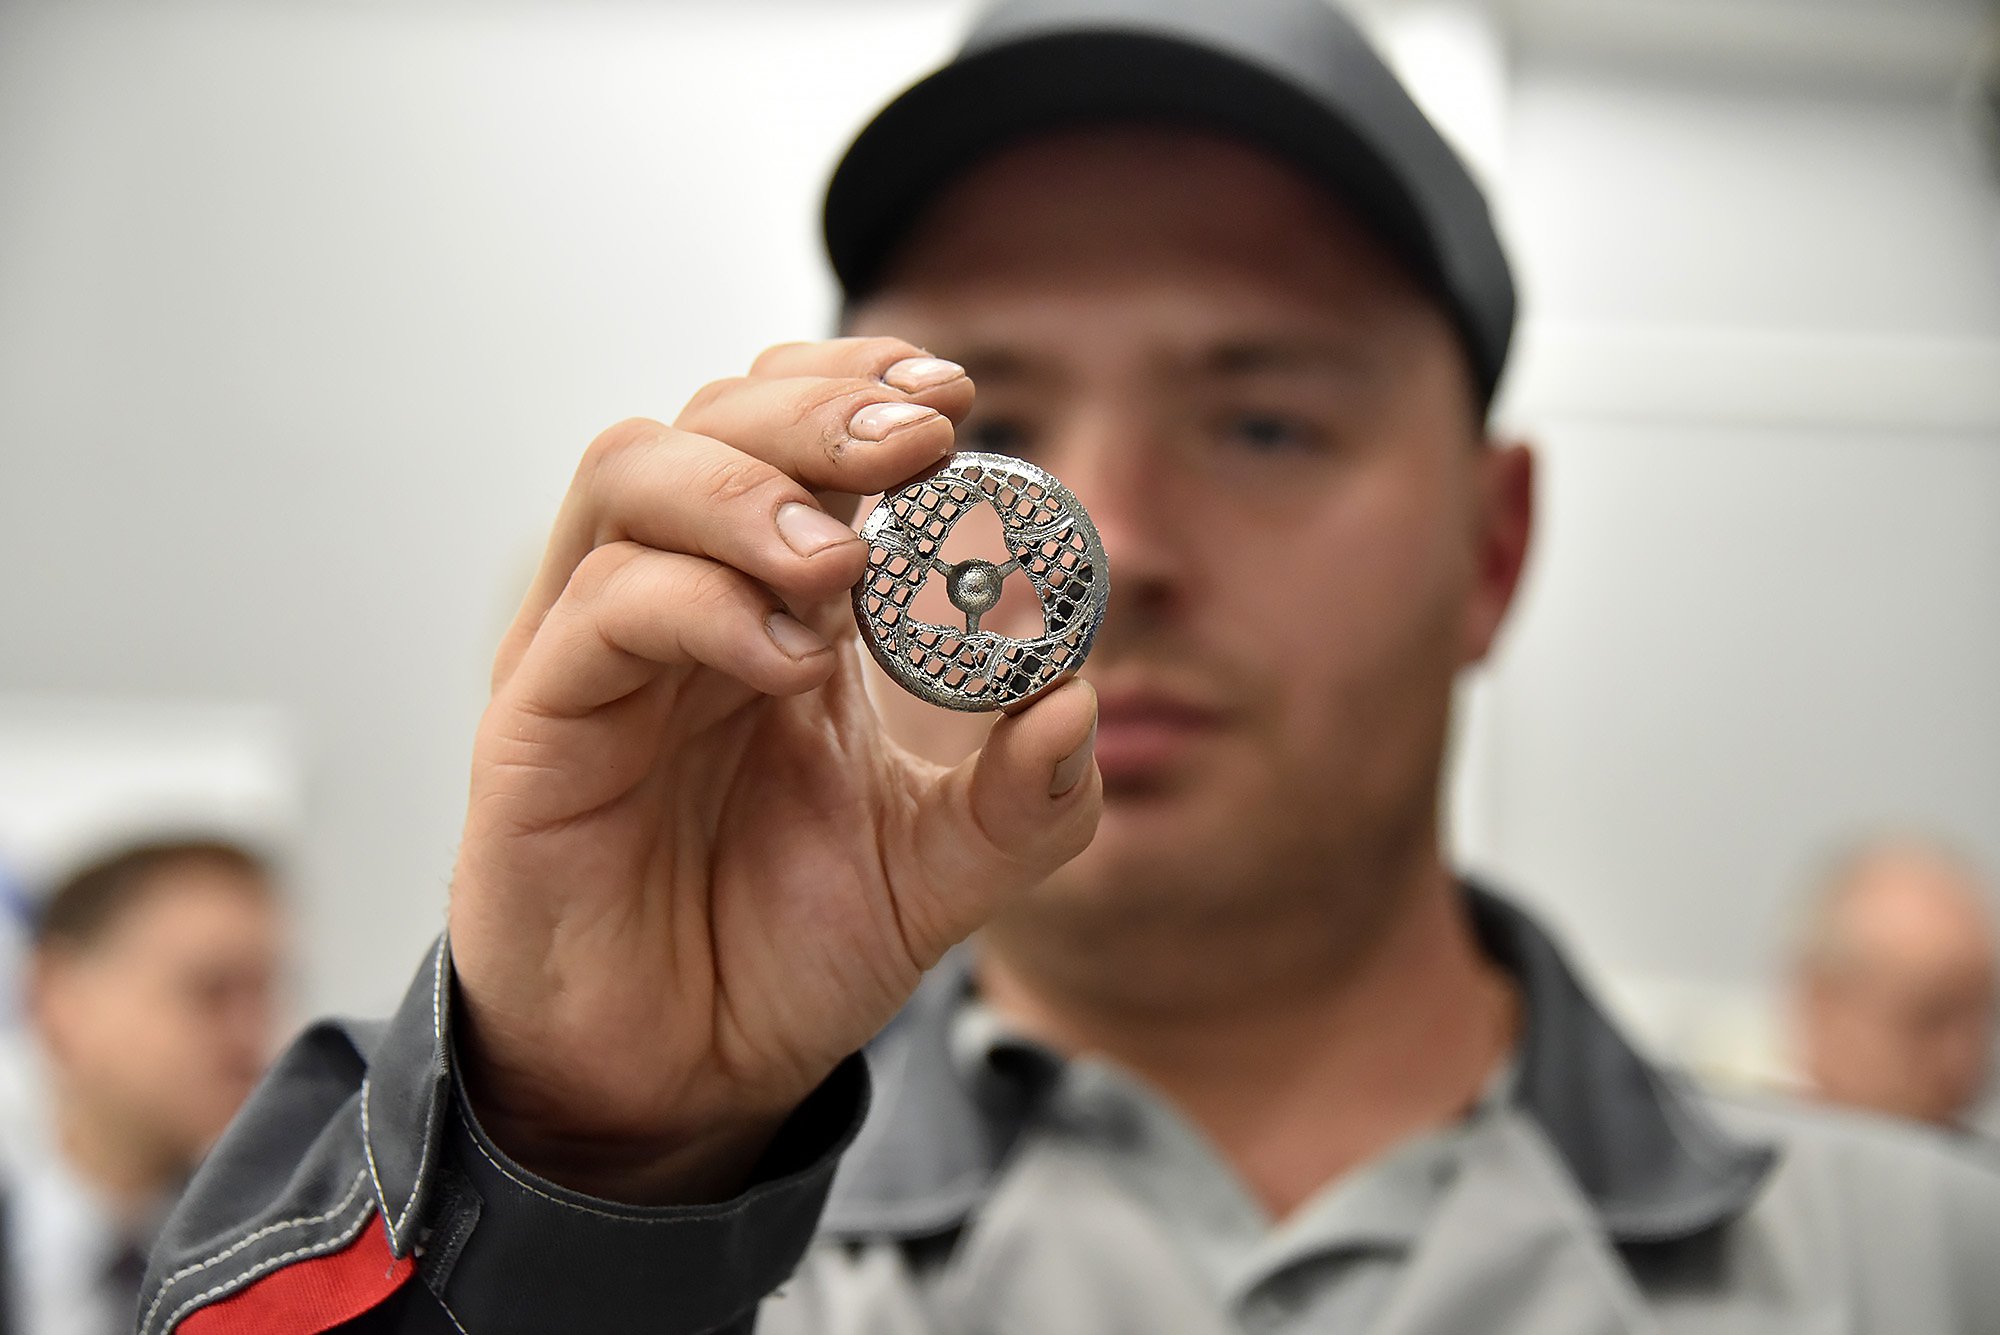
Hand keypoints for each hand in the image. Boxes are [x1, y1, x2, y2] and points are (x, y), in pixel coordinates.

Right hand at [447, 338, 1101, 1202]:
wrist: (680, 1077)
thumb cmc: (787, 947)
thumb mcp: (943, 874)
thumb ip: (1024, 797)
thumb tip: (1080, 699)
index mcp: (766, 602)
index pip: (787, 432)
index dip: (859, 389)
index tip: (954, 400)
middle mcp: (673, 599)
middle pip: (709, 421)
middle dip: (817, 409)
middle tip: (916, 442)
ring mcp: (594, 650)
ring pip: (630, 476)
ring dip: (749, 488)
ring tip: (843, 561)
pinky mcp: (533, 721)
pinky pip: (597, 609)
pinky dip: (698, 601)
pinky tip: (789, 659)